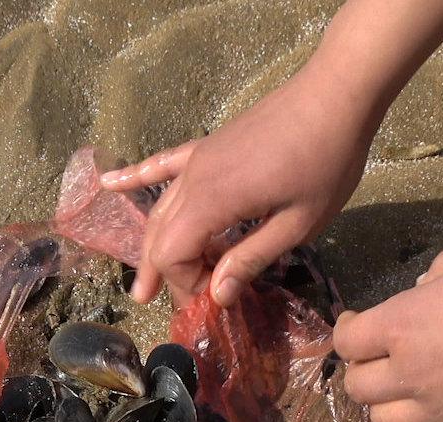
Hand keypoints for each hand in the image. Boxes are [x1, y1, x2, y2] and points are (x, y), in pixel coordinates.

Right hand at [101, 67, 375, 307]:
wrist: (334, 95)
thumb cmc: (325, 162)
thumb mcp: (297, 224)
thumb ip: (253, 258)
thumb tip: (219, 294)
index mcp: (212, 202)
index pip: (173, 255)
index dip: (187, 284)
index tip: (216, 301)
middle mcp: (193, 180)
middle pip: (161, 236)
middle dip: (170, 274)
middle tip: (183, 305)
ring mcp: (197, 159)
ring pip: (161, 209)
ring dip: (156, 247)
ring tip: (146, 284)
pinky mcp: (208, 145)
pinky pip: (162, 164)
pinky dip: (134, 176)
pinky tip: (107, 183)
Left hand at [335, 227, 442, 421]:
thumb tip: (425, 288)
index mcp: (403, 325)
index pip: (346, 341)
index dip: (346, 330)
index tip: (358, 322)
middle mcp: (412, 376)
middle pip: (357, 388)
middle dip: (363, 369)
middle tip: (383, 356)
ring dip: (389, 403)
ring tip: (409, 387)